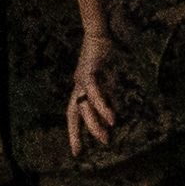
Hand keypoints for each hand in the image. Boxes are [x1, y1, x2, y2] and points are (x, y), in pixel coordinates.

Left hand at [59, 34, 120, 156]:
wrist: (100, 34)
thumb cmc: (104, 56)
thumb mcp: (106, 80)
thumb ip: (105, 97)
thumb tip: (110, 117)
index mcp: (80, 88)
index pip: (73, 114)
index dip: (74, 132)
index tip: (77, 151)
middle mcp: (77, 86)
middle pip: (74, 114)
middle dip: (76, 134)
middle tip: (80, 152)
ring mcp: (81, 80)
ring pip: (84, 107)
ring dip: (94, 124)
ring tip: (105, 138)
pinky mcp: (88, 73)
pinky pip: (94, 93)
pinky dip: (102, 106)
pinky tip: (111, 118)